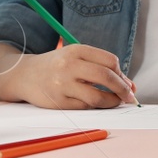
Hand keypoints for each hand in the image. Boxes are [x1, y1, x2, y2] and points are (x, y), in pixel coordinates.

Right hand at [14, 44, 136, 108]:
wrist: (26, 75)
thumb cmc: (58, 66)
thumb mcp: (77, 59)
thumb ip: (102, 68)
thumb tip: (131, 86)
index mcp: (76, 50)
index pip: (110, 61)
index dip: (122, 74)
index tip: (126, 82)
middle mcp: (69, 66)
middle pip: (106, 77)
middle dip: (123, 89)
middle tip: (130, 96)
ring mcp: (62, 85)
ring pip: (97, 97)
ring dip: (112, 102)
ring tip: (115, 101)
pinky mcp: (58, 102)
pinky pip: (85, 107)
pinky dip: (95, 107)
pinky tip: (96, 103)